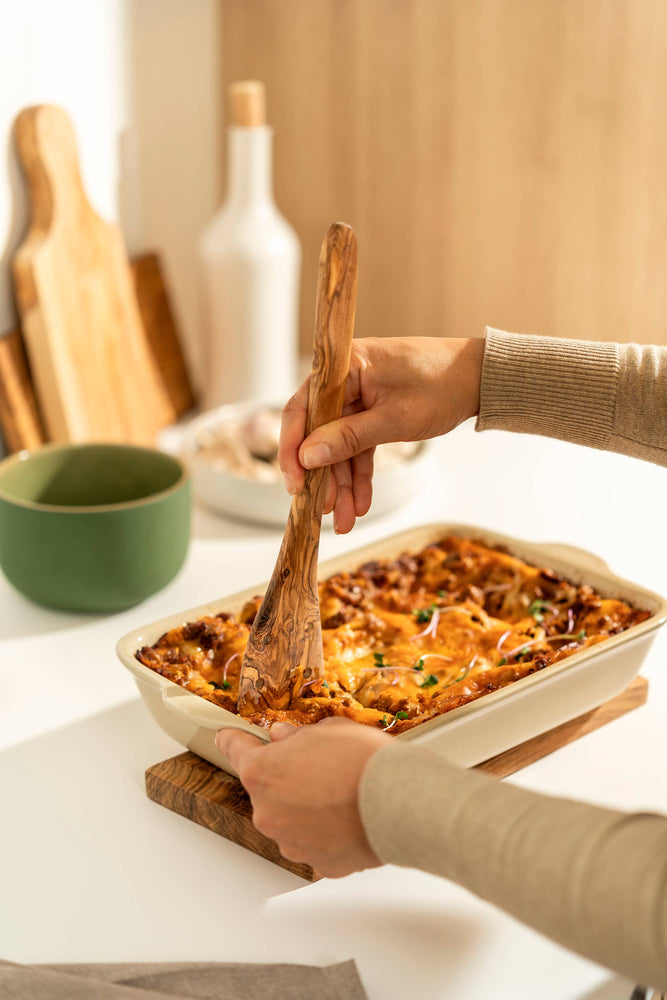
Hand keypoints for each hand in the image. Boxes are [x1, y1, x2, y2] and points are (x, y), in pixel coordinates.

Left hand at [215, 716, 390, 877]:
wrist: (398, 801)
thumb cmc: (362, 761)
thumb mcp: (327, 729)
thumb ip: (295, 736)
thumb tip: (282, 738)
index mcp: (262, 773)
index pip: (235, 750)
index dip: (235, 740)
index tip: (228, 738)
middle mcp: (268, 812)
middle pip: (268, 790)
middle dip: (287, 777)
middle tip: (319, 765)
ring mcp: (291, 843)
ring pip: (291, 820)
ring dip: (306, 808)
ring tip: (341, 793)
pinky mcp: (318, 865)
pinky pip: (316, 843)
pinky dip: (327, 832)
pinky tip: (349, 816)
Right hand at [279, 336, 483, 532]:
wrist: (479, 379)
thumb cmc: (441, 387)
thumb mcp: (394, 420)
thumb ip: (348, 438)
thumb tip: (307, 457)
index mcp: (344, 368)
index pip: (301, 409)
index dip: (292, 449)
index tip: (296, 484)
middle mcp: (344, 380)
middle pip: (318, 433)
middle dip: (323, 477)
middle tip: (323, 511)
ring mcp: (358, 396)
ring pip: (339, 445)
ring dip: (342, 482)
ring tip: (346, 518)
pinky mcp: (372, 411)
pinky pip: (358, 446)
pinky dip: (360, 473)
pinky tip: (361, 502)